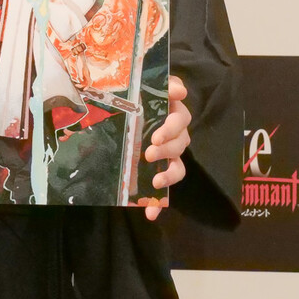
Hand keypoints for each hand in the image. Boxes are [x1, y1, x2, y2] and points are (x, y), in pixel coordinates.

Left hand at [141, 75, 189, 220]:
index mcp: (168, 110)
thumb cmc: (129, 96)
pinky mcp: (158, 170)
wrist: (117, 109)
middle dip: (168, 146)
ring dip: (169, 173)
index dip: (173, 122)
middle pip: (181, 140)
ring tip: (155, 179)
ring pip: (178, 164)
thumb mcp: (137, 86)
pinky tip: (150, 214)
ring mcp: (168, 152)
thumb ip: (156, 84)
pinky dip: (158, 204)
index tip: (162, 126)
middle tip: (150, 151)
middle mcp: (173, 132)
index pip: (179, 114)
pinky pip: (164, 189)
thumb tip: (179, 90)